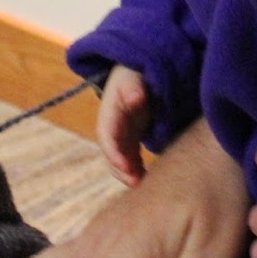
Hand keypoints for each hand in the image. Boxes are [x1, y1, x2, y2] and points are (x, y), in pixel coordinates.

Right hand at [97, 64, 152, 185]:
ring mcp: (122, 135)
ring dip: (129, 173)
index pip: (107, 138)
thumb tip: (137, 98)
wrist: (136, 73)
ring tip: (143, 184)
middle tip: (136, 182)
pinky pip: (132, 158)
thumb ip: (133, 88)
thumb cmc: (133, 75)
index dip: (114, 154)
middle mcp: (112, 129)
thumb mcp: (132, 78)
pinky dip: (138, 169)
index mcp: (109, 115)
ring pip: (121, 160)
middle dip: (122, 170)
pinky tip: (149, 178)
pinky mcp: (132, 139)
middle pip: (112, 154)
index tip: (126, 166)